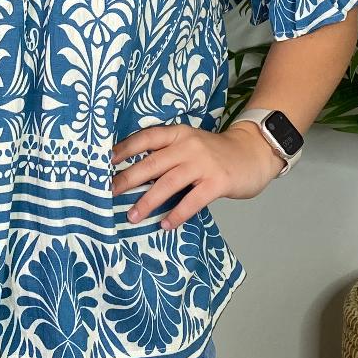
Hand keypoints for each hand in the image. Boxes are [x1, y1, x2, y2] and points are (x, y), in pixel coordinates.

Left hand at [110, 121, 285, 231]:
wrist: (253, 152)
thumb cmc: (215, 153)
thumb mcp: (189, 143)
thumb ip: (167, 154)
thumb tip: (134, 174)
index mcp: (177, 133)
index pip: (145, 138)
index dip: (124, 149)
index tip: (104, 161)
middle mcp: (188, 145)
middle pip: (152, 162)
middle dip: (128, 179)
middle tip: (109, 194)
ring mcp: (203, 163)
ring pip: (168, 183)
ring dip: (148, 201)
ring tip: (132, 216)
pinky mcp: (218, 181)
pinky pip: (192, 200)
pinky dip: (177, 214)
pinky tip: (165, 224)